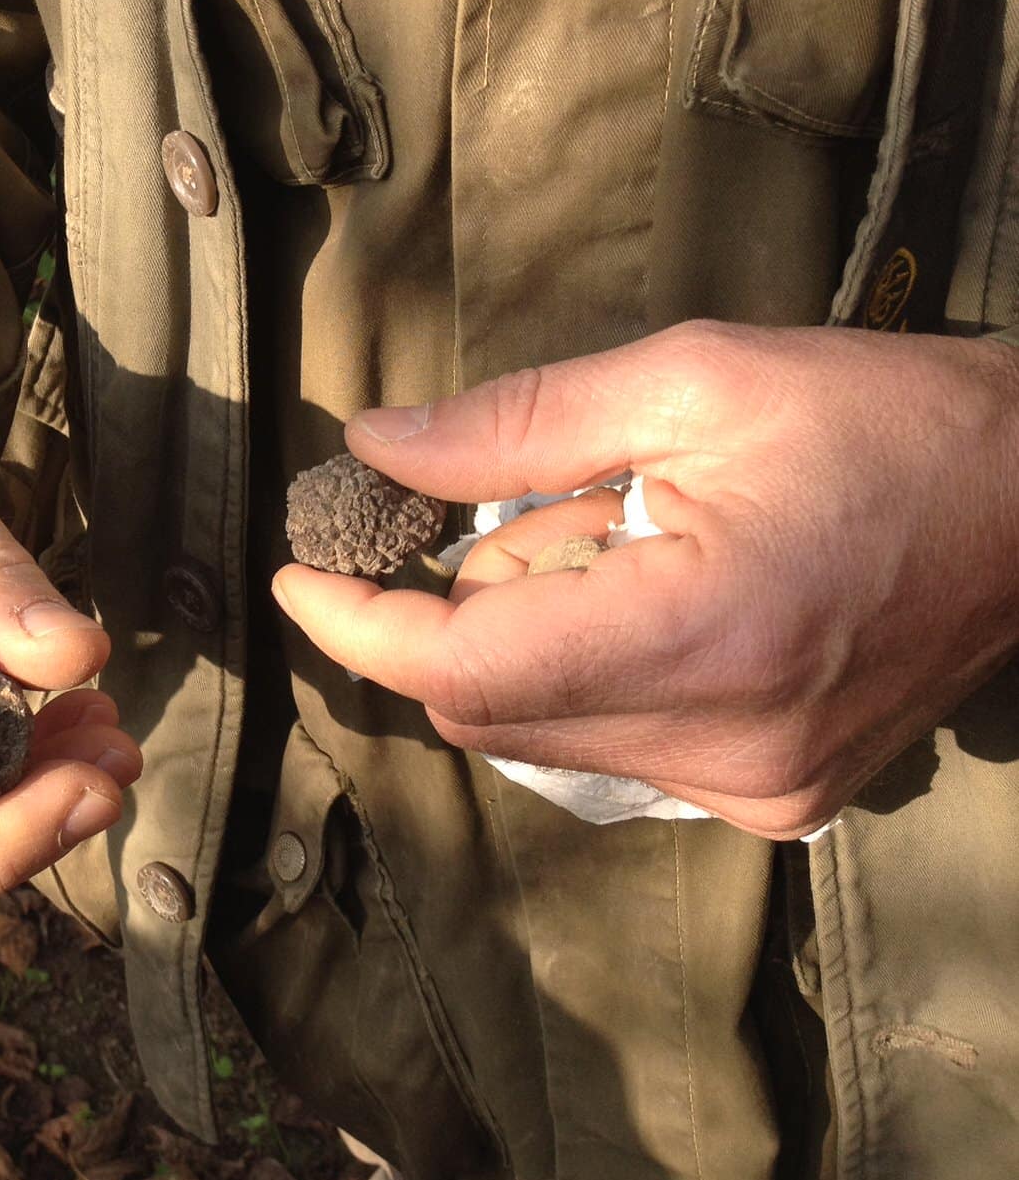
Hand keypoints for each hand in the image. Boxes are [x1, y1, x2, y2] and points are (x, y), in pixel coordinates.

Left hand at [272, 321, 1018, 839]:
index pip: (464, 668)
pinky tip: (659, 595)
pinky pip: (611, 748)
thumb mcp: (694, 380)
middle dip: (458, 611)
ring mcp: (755, 788)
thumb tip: (372, 446)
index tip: (296, 576)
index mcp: (702, 632)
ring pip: (540, 734)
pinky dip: (587, 673)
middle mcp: (725, 742)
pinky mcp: (776, 799)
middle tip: (527, 508)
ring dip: (528, 639)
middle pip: (487, 708)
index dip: (360, 625)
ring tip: (624, 539)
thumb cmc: (882, 417)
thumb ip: (517, 425)